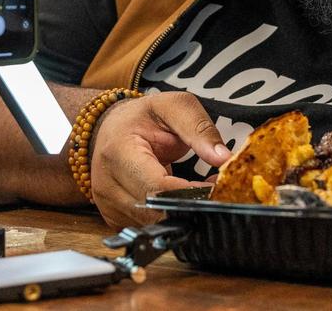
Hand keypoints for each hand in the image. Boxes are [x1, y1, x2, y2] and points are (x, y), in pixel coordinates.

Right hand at [90, 91, 228, 226]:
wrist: (110, 128)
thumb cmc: (141, 117)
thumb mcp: (173, 106)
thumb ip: (200, 129)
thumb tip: (224, 158)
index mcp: (119, 153)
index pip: (157, 187)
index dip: (191, 193)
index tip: (218, 187)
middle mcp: (107, 185)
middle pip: (156, 212)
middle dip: (192, 203)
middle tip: (215, 187)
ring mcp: (108, 206)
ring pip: (155, 223)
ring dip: (182, 211)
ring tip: (199, 187)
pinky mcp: (115, 218)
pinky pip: (149, 225)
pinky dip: (170, 215)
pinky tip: (181, 196)